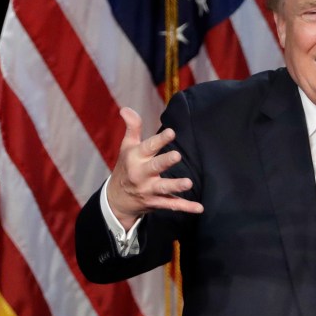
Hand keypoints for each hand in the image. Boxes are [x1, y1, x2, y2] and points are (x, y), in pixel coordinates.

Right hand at [107, 107, 202, 229]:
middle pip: (154, 167)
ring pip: (163, 188)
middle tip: (177, 155)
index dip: (160, 140)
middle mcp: (141, 174)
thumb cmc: (126, 167)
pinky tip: (199, 207)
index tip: (172, 132)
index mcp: (135, 158)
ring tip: (189, 183)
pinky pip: (172, 205)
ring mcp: (149, 190)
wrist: (116, 200)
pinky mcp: (156, 203)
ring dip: (176, 186)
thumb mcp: (127, 147)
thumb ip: (132, 127)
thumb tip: (126, 108)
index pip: (148, 147)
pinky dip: (186, 207)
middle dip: (165, 162)